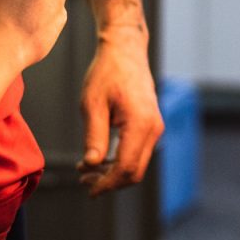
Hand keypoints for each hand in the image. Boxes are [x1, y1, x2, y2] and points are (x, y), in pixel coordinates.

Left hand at [79, 33, 163, 196]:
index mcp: (140, 124)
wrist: (125, 51)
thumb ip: (94, 137)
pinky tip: (100, 159)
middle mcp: (154, 128)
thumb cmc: (107, 73)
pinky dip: (120, 161)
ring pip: (137, 164)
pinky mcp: (151, 125)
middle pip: (134, 172)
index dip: (106, 183)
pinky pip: (138, 152)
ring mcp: (155, 127)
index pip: (125, 168)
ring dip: (113, 173)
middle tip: (83, 180)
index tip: (87, 189)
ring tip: (87, 170)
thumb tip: (92, 165)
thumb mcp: (92, 104)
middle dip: (110, 182)